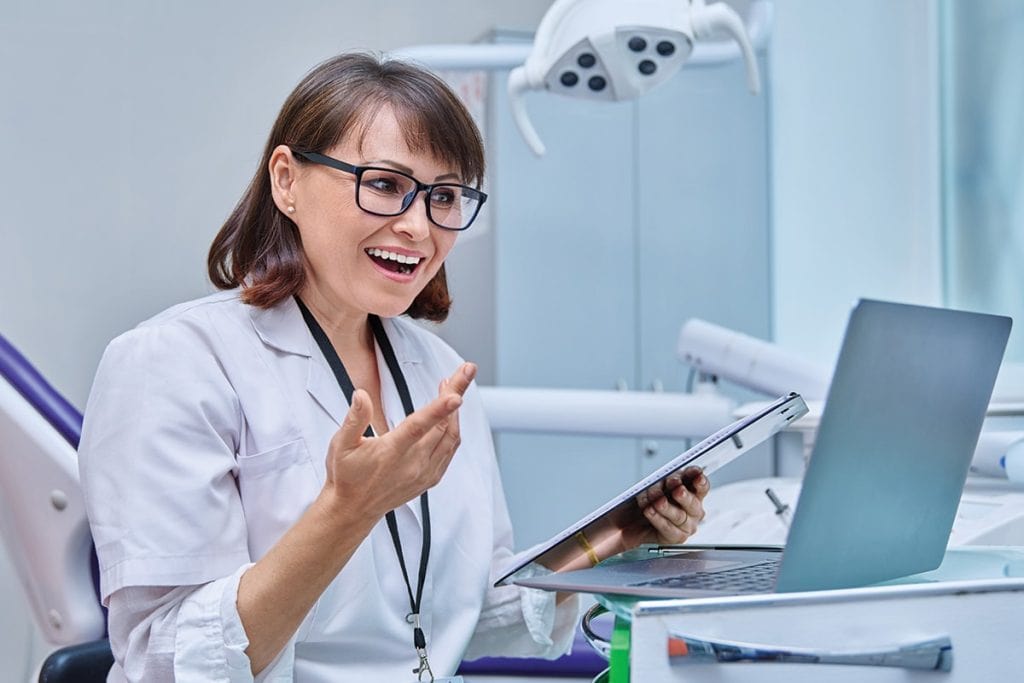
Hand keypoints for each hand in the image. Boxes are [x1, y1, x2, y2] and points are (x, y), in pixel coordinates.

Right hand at [322, 362, 476, 520]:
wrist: (352, 509)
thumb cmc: (346, 474)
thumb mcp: (341, 445)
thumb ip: (354, 419)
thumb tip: (361, 395)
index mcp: (391, 452)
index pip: (419, 426)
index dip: (439, 409)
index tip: (456, 394)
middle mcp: (413, 464)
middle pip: (442, 425)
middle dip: (456, 394)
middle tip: (463, 370)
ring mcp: (424, 472)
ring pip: (451, 437)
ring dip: (456, 411)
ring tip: (454, 387)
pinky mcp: (430, 478)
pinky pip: (450, 450)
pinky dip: (454, 429)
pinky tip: (451, 415)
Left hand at [626, 467, 709, 546]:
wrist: (630, 520)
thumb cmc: (648, 500)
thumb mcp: (657, 484)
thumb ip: (667, 481)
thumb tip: (673, 478)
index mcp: (692, 493)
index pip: (702, 487)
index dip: (700, 481)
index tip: (697, 475)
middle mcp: (693, 510)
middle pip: (693, 503)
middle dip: (684, 495)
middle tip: (677, 490)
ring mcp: (686, 525)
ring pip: (679, 516)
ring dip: (666, 507)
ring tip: (657, 501)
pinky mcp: (676, 537)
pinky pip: (668, 528)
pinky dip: (657, 519)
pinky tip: (650, 511)